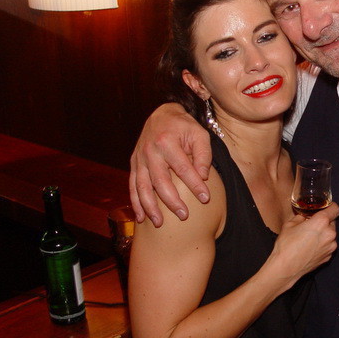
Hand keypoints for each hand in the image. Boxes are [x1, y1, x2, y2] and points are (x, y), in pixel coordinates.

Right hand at [129, 103, 211, 226]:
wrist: (161, 115)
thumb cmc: (184, 126)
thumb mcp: (199, 133)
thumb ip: (203, 154)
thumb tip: (203, 176)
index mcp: (167, 141)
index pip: (183, 168)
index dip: (195, 184)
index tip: (205, 198)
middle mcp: (150, 151)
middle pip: (160, 181)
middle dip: (172, 201)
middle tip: (184, 216)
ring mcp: (139, 158)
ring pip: (143, 186)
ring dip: (150, 207)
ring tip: (159, 223)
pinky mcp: (134, 164)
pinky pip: (132, 185)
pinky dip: (135, 202)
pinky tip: (141, 217)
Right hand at [269, 203, 338, 288]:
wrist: (285, 268)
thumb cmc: (286, 246)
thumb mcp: (290, 224)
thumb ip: (301, 217)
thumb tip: (304, 217)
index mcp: (321, 222)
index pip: (334, 209)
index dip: (330, 207)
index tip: (326, 208)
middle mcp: (330, 234)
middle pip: (332, 222)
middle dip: (324, 222)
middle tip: (312, 225)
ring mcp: (331, 247)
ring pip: (330, 235)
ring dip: (323, 234)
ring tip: (309, 238)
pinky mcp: (329, 257)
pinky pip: (328, 246)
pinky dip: (322, 245)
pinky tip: (310, 248)